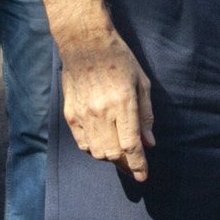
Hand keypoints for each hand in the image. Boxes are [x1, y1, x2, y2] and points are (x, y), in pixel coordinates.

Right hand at [59, 28, 154, 182]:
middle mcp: (101, 112)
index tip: (144, 176)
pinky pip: (82, 143)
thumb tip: (149, 143)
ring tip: (119, 155)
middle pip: (112, 153)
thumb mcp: (141, 83)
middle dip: (126, 165)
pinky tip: (102, 145)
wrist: (85, 44)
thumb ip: (145, 115)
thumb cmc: (119, 59)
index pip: (130, 145)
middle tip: (134, 166)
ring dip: (110, 158)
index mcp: (122, 103)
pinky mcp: (70, 114)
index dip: (138, 165)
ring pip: (96, 151)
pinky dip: (93, 149)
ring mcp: (83, 114)